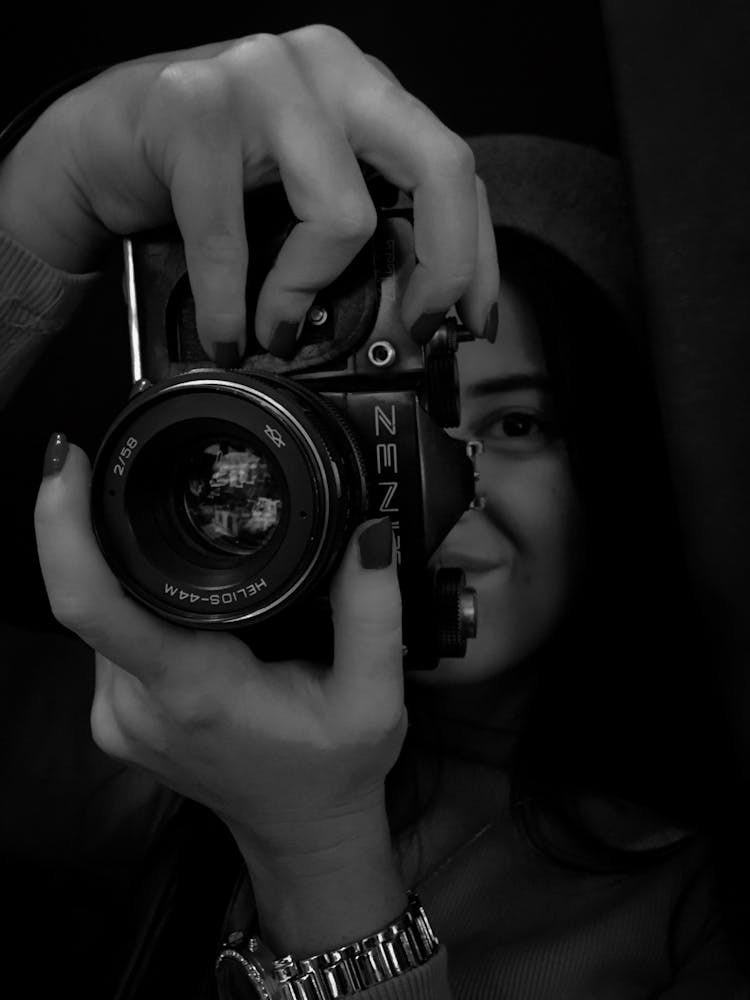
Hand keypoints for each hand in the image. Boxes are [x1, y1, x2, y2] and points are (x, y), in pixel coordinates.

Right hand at [0, 25, 498, 359]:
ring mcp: (263, 77)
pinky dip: (230, 306)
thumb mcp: (301, 189)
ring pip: (341, 214)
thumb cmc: (206, 172)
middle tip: (416, 327)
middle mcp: (329, 68)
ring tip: (276, 330)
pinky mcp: (195, 108)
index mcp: (365, 89)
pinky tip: (226, 333)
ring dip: (304, 296)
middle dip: (444, 268)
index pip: (455, 169)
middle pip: (438, 168)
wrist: (99, 140)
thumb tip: (409, 309)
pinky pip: (233, 240)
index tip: (469, 321)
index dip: (475, 254)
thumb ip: (357, 221)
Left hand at [34, 438, 406, 871]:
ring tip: (193, 552)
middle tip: (150, 478)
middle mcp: (135, 704)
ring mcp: (116, 716)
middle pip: (96, 592)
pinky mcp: (114, 717)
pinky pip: (111, 637)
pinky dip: (137, 605)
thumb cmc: (335, 771)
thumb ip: (373, 613)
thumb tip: (368, 534)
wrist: (302, 832)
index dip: (62, 528)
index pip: (94, 605)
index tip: (67, 464)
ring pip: (103, 613)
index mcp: (193, 690)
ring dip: (132, 571)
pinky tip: (185, 599)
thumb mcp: (375, 698)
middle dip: (112, 530)